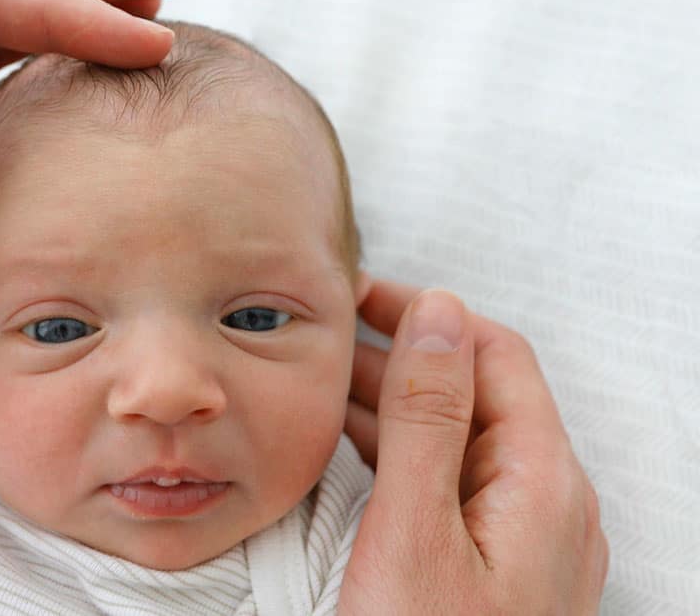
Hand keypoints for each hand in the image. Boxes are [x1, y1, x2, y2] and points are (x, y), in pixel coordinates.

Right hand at [340, 280, 607, 612]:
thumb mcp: (414, 532)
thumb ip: (427, 420)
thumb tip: (439, 312)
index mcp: (543, 482)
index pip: (494, 352)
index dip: (424, 312)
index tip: (353, 297)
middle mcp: (549, 505)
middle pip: (477, 395)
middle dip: (399, 357)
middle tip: (319, 343)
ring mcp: (528, 542)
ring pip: (459, 442)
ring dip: (393, 407)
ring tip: (319, 391)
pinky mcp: (498, 572)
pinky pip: (452, 487)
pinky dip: (401, 457)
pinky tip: (352, 457)